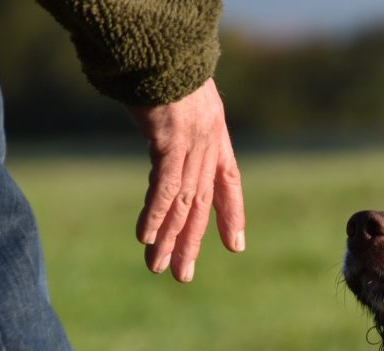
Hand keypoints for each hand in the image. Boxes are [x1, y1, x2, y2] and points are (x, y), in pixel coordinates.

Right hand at [127, 79, 244, 281]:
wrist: (160, 41)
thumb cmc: (163, 63)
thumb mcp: (179, 96)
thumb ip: (177, 123)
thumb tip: (163, 133)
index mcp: (216, 131)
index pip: (229, 180)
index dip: (232, 213)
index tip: (236, 245)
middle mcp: (208, 141)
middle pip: (202, 202)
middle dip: (192, 242)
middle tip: (183, 276)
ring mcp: (191, 142)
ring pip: (183, 202)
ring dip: (169, 238)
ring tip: (158, 267)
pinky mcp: (170, 139)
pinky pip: (164, 186)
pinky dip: (156, 214)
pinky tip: (146, 237)